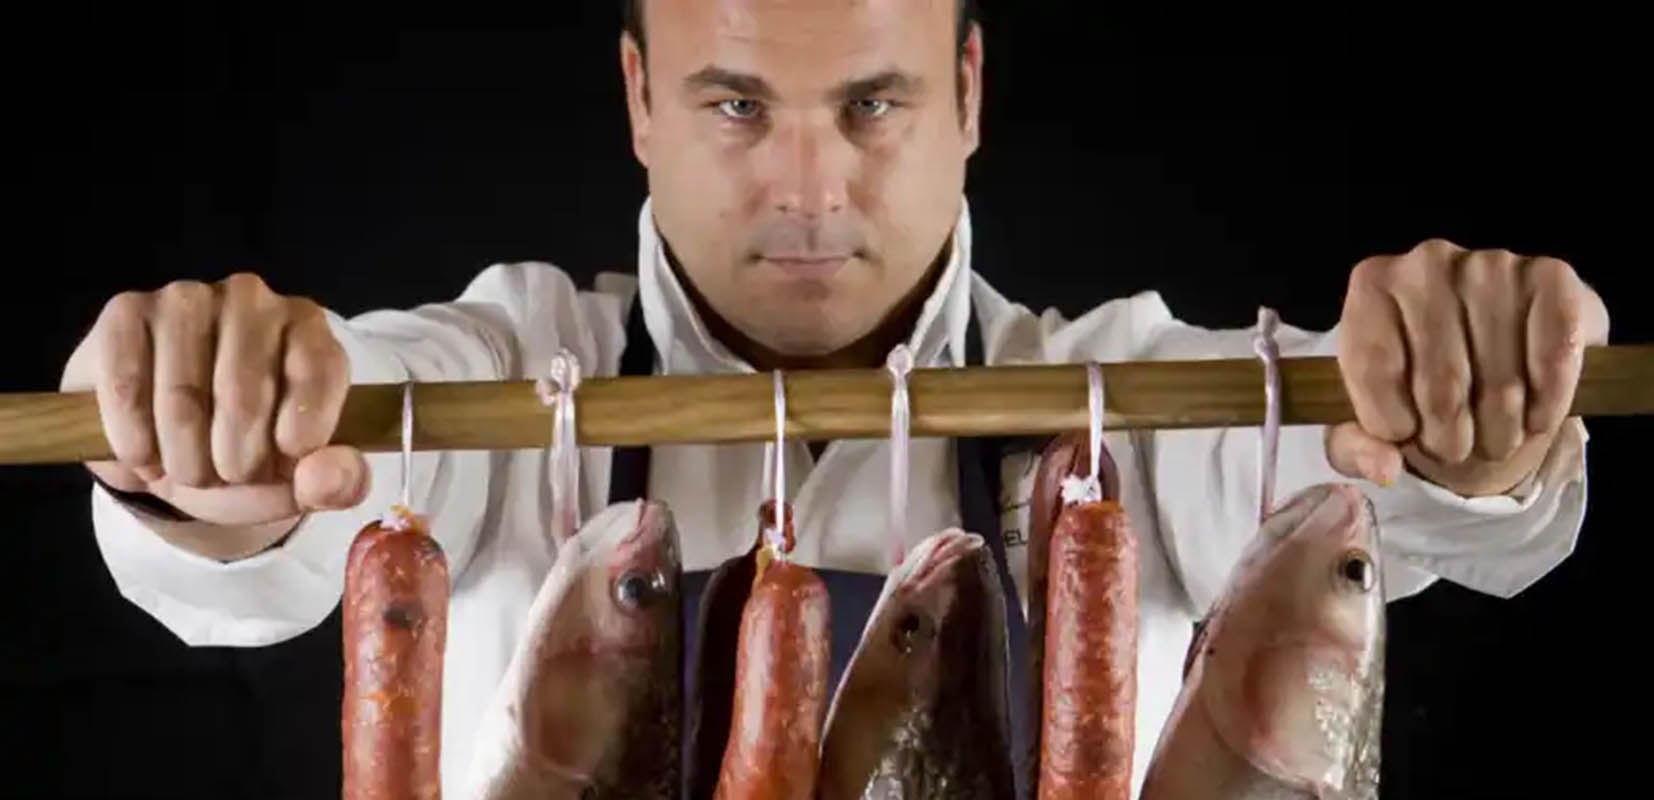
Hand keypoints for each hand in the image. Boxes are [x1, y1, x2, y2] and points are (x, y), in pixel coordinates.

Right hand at [60, 273, 367, 526]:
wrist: (163, 441)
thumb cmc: (243, 451)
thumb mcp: (297, 480)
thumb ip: (334, 483)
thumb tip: (329, 478)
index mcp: (309, 329)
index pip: (318, 375)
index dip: (300, 438)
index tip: (284, 463)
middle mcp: (252, 299)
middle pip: (244, 396)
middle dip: (234, 463)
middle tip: (226, 477)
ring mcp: (186, 299)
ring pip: (182, 400)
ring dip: (183, 461)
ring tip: (188, 470)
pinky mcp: (125, 314)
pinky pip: (127, 391)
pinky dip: (135, 443)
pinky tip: (145, 454)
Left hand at [1328, 239, 1608, 496]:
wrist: (1492, 348)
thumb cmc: (1417, 380)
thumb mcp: (1371, 416)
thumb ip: (1357, 446)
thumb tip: (1385, 470)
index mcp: (1371, 286)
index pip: (1373, 369)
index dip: (1390, 423)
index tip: (1403, 436)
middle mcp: (1427, 262)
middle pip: (1441, 385)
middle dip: (1450, 440)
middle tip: (1456, 448)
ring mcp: (1492, 264)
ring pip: (1500, 384)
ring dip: (1499, 432)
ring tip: (1493, 435)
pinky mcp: (1552, 277)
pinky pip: (1553, 359)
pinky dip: (1547, 404)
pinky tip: (1537, 418)